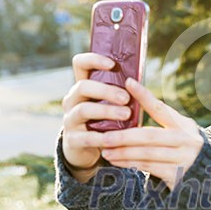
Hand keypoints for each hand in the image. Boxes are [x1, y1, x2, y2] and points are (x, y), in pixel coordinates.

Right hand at [61, 53, 130, 181]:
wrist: (87, 149)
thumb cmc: (106, 121)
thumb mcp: (111, 105)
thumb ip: (122, 93)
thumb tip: (140, 83)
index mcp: (83, 86)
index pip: (80, 64)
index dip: (93, 60)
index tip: (112, 64)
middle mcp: (72, 100)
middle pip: (83, 86)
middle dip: (106, 90)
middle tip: (126, 98)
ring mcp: (70, 119)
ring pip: (83, 109)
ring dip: (106, 111)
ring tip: (127, 114)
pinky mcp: (72, 140)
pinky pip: (86, 136)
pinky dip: (102, 137)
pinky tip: (115, 138)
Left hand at [100, 78, 203, 189]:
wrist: (205, 181)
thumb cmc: (183, 154)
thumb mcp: (179, 135)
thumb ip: (162, 125)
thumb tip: (130, 108)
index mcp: (185, 126)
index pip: (162, 109)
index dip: (145, 96)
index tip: (128, 83)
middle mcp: (187, 140)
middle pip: (151, 135)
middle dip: (124, 136)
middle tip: (104, 136)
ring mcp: (184, 158)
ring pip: (147, 153)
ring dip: (123, 152)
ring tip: (106, 150)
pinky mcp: (178, 175)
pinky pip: (149, 167)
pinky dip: (130, 164)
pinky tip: (116, 162)